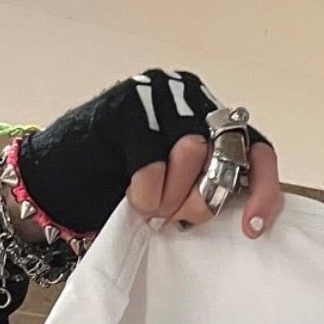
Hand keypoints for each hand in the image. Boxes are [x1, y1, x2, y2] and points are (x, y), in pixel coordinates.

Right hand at [18, 70, 282, 238]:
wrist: (61, 181)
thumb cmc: (123, 188)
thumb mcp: (181, 194)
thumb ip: (212, 188)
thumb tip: (248, 212)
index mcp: (212, 118)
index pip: (258, 150)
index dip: (263, 190)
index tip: (252, 228)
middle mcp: (192, 97)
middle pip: (226, 156)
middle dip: (203, 202)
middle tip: (176, 221)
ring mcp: (159, 95)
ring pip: (192, 153)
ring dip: (171, 198)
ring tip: (150, 208)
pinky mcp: (127, 106)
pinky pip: (152, 163)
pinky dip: (145, 193)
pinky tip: (130, 194)